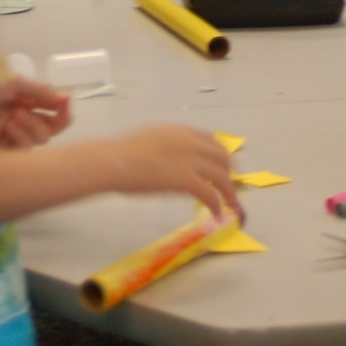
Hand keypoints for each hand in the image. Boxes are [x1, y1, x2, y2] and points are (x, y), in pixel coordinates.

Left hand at [0, 72, 70, 149]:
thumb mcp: (14, 83)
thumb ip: (41, 91)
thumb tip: (67, 98)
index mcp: (24, 103)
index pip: (52, 112)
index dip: (63, 109)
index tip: (67, 101)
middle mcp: (21, 121)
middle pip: (53, 129)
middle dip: (59, 119)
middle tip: (58, 109)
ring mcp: (12, 137)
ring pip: (41, 140)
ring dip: (35, 125)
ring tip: (16, 114)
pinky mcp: (2, 153)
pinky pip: (25, 150)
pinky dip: (22, 136)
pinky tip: (9, 125)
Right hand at [110, 125, 241, 218]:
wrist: (114, 161)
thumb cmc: (122, 154)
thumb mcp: (150, 140)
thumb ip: (168, 147)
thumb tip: (173, 162)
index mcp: (180, 131)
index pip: (210, 139)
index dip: (220, 153)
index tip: (223, 164)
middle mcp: (190, 142)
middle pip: (221, 156)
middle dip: (229, 171)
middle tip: (230, 186)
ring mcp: (190, 160)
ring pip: (222, 176)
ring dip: (229, 192)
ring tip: (231, 205)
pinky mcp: (187, 180)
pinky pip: (210, 194)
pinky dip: (216, 205)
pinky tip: (216, 214)